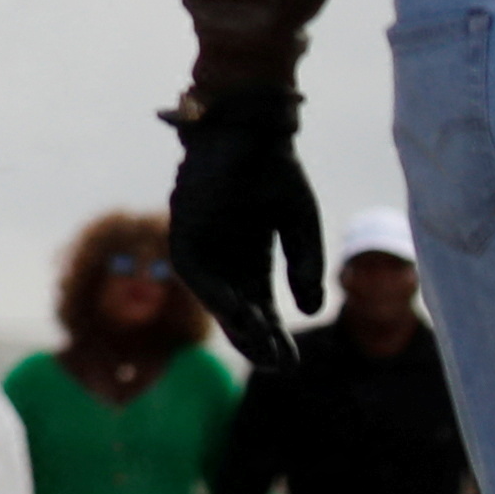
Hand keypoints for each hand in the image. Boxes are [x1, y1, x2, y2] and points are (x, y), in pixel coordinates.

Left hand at [166, 93, 323, 369]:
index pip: (260, 311)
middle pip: (237, 313)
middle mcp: (224, 261)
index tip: (292, 363)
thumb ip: (305, 263)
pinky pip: (193, 269)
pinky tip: (237, 309)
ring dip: (235, 322)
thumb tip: (310, 310)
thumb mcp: (300, 223)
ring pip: (214, 297)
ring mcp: (202, 246)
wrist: (249, 127)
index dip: (274, 338)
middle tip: (278, 366)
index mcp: (250, 262)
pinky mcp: (183, 229)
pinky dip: (214, 291)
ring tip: (260, 345)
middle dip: (255, 341)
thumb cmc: (275, 170)